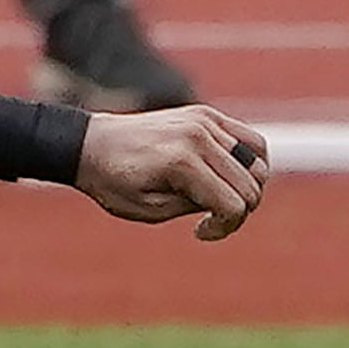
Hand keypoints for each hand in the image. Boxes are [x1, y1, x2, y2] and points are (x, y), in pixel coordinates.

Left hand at [75, 106, 271, 239]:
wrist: (90, 144)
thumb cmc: (114, 183)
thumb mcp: (151, 211)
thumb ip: (196, 207)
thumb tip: (235, 202)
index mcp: (182, 162)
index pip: (234, 204)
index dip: (225, 228)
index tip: (199, 233)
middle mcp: (199, 136)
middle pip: (251, 185)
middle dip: (238, 212)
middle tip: (209, 222)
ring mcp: (205, 120)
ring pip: (258, 162)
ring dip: (246, 188)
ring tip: (218, 200)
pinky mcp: (206, 114)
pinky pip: (250, 139)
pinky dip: (250, 162)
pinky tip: (228, 178)